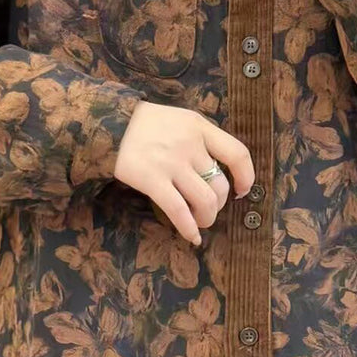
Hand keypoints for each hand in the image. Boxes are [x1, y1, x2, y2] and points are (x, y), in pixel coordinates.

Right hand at [113, 100, 255, 244]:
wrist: (110, 123)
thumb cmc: (148, 125)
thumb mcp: (181, 120)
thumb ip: (202, 140)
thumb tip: (220, 171)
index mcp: (199, 127)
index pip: (237, 153)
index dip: (246, 177)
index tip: (241, 189)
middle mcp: (190, 144)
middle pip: (220, 184)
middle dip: (219, 204)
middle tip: (209, 208)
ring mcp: (171, 162)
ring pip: (205, 200)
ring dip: (207, 218)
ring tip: (200, 221)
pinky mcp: (152, 179)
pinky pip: (179, 211)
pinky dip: (189, 228)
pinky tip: (191, 236)